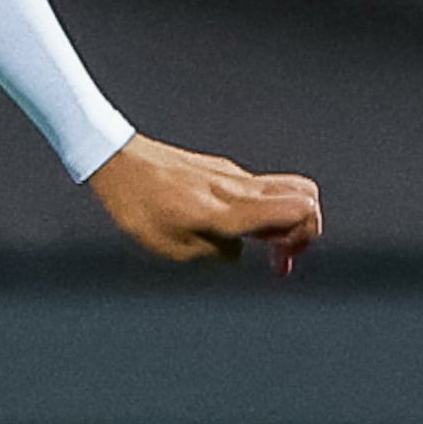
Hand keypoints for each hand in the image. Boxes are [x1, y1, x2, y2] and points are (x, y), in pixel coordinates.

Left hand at [89, 136, 325, 272]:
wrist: (116, 162)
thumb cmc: (138, 207)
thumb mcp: (173, 249)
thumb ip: (217, 254)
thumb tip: (240, 253)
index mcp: (230, 208)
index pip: (299, 209)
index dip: (303, 239)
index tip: (280, 261)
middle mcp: (238, 187)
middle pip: (306, 193)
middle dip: (305, 228)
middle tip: (280, 253)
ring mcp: (232, 174)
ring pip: (285, 188)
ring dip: (283, 219)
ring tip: (258, 244)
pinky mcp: (221, 169)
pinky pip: (259, 187)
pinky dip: (263, 210)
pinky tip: (234, 228)